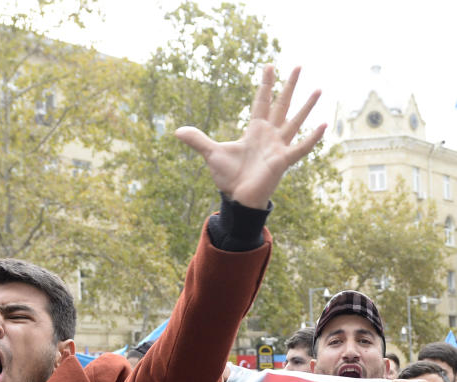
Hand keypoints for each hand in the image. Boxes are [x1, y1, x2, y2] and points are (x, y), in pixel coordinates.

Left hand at [175, 65, 324, 208]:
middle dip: (289, 85)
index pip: (261, 101)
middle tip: (298, 65)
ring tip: (318, 89)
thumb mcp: (211, 153)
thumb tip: (177, 131)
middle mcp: (269, 134)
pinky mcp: (283, 160)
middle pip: (281, 104)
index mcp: (254, 130)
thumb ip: (198, 140)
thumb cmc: (229, 176)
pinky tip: (323, 125)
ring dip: (306, 106)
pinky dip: (312, 137)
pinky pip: (301, 147)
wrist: (237, 197)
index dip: (265, 84)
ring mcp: (279, 146)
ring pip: (295, 121)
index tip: (269, 65)